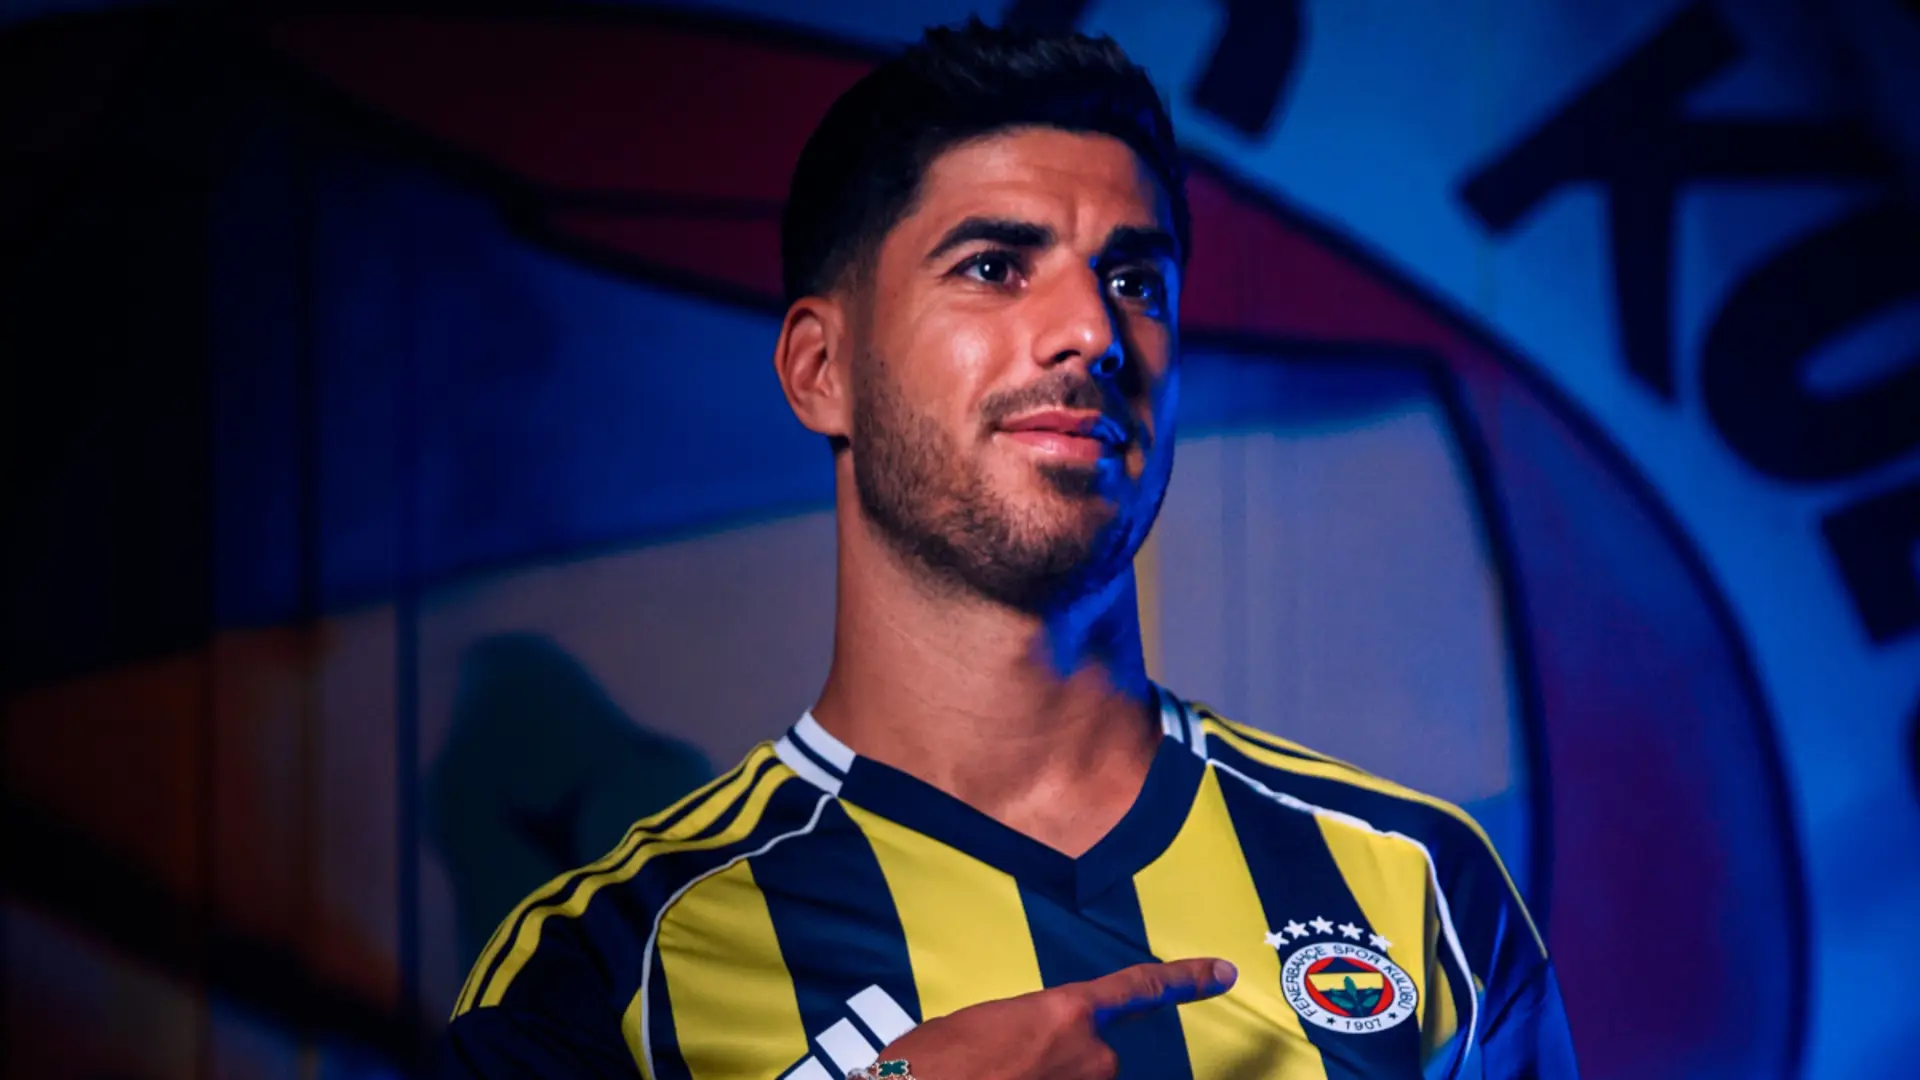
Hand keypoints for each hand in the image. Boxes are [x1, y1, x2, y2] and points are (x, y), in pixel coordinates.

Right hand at [875, 958, 1236, 1079]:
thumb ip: (1026, 1027)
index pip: (1138, 990)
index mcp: (1065, 1010)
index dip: (1185, 980)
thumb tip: (1031, 1047)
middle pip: (1093, 1053)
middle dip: (1058, 1059)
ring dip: (1047, 1077)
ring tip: (997, 1076)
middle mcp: (1090, 1053)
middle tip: (1002, 1065)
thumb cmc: (933, 1062)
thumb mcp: (982, 1023)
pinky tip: (1005, 1078)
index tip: (1223, 972)